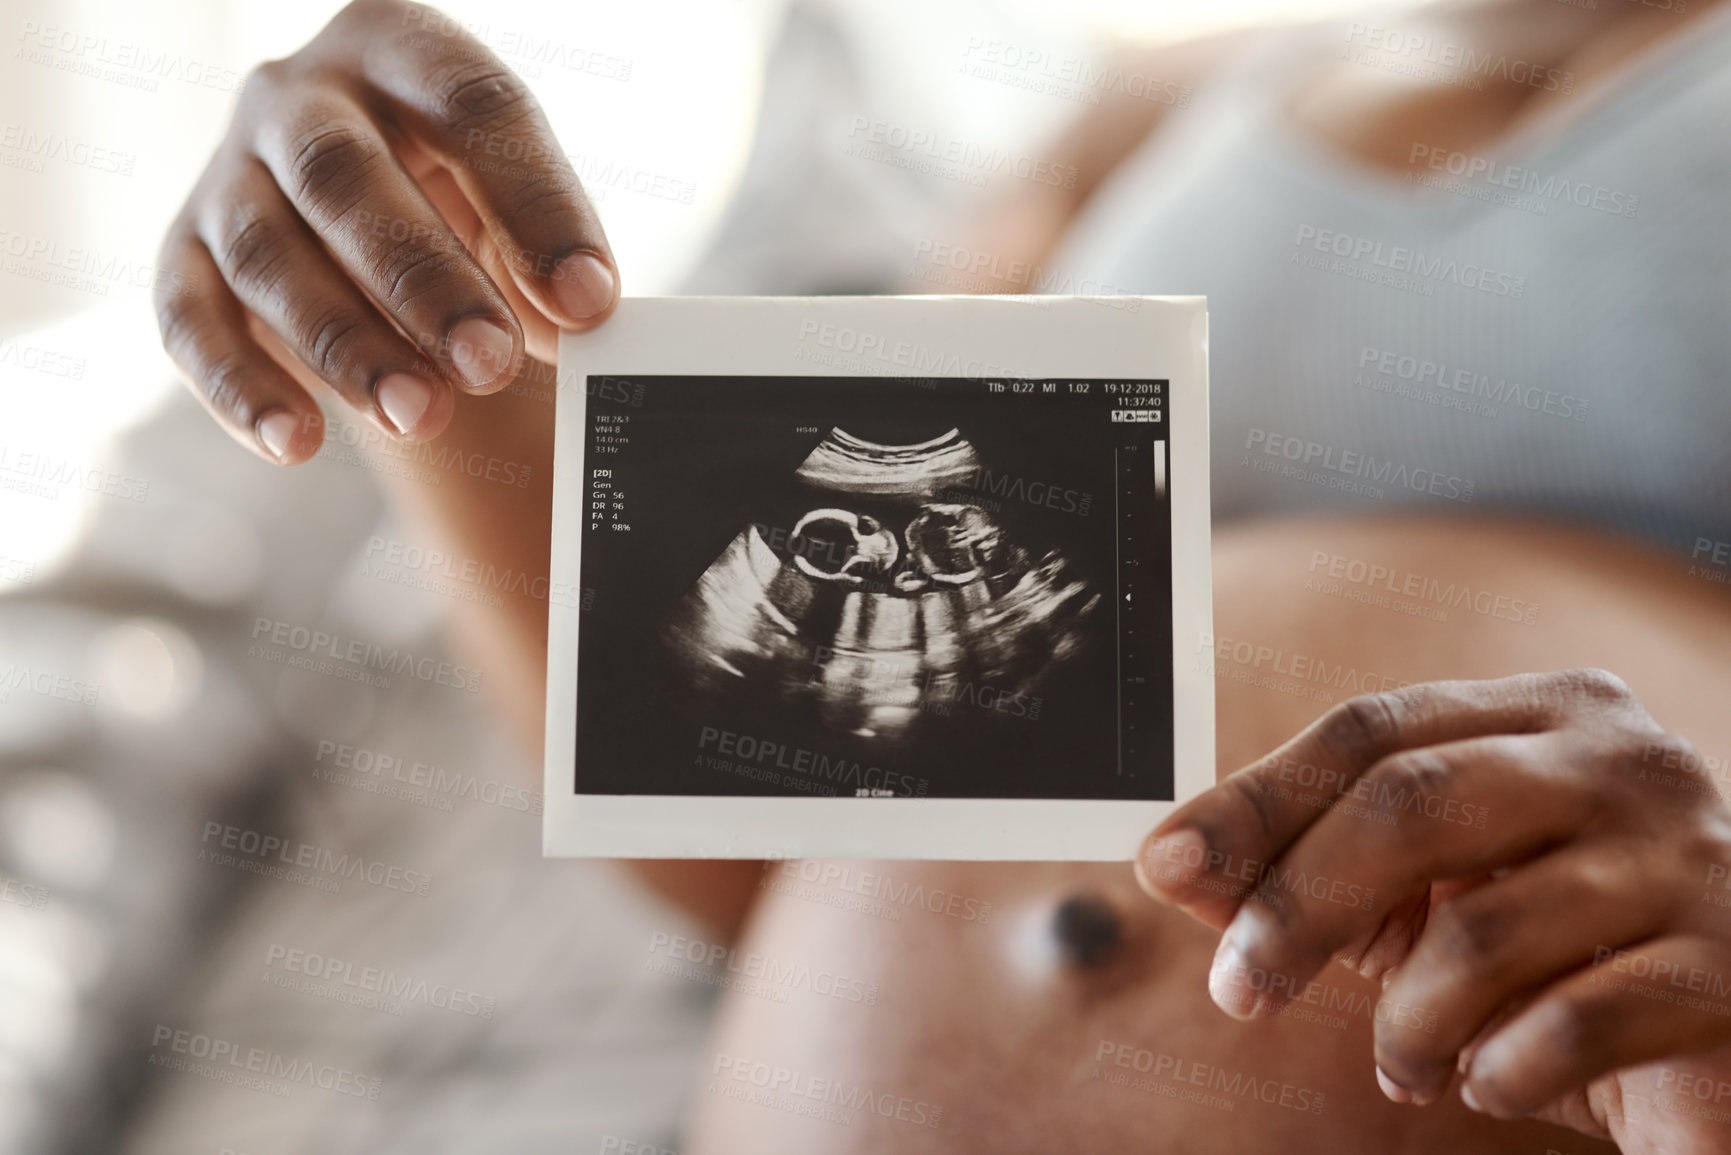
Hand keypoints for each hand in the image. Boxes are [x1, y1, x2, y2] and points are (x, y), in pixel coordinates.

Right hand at [154, 0, 616, 462]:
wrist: (367, 221)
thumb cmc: (458, 200)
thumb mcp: (512, 207)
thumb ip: (542, 256)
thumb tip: (580, 317)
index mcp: (401, 48)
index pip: (473, 106)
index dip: (537, 205)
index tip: (589, 302)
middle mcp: (298, 95)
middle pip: (344, 176)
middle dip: (423, 280)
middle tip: (491, 364)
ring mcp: (229, 170)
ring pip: (266, 253)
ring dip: (346, 345)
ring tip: (422, 415)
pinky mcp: (184, 252)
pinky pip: (189, 319)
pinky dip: (241, 388)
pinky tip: (297, 442)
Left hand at [1137, 669, 1730, 1151]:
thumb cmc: (1562, 956)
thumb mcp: (1428, 906)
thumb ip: (1310, 877)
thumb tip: (1172, 865)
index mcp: (1550, 714)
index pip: (1371, 730)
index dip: (1255, 797)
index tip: (1161, 861)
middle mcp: (1626, 762)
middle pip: (1409, 801)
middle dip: (1298, 903)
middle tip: (1240, 990)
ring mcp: (1690, 861)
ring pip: (1479, 928)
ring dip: (1410, 1021)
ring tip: (1408, 1063)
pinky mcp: (1726, 974)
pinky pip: (1563, 1025)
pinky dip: (1497, 1069)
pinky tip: (1493, 1080)